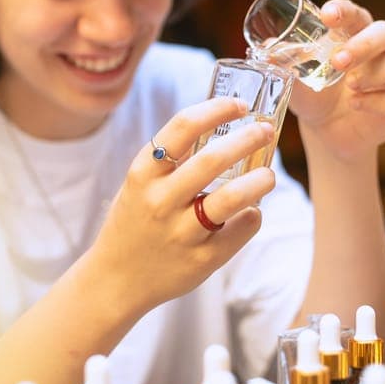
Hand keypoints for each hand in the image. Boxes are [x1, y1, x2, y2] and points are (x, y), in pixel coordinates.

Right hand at [85, 97, 275, 312]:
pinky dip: (252, 215)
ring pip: (232, 199)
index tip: (240, 105)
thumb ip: (171, 160)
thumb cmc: (134, 221)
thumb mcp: (139, 184)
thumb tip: (222, 126)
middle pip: (212, 159)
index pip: (183, 127)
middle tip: (265, 131)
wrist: (116, 279)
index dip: (217, 109)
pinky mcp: (200, 261)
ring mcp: (180, 233)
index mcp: (142, 174)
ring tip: (269, 175)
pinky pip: (240, 230)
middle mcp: (159, 201)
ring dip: (259, 181)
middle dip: (247, 138)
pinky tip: (250, 211)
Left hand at [287, 0, 384, 161]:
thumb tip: (266, 47)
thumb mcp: (294, 80)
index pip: (355, 14)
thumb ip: (284, 62)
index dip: (344, 11)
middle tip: (338, 62)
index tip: (327, 16)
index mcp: (353, 34)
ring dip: (380, 70)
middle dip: (364, 44)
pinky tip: (357, 105)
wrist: (326, 133)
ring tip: (351, 85)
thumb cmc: (313, 95)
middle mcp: (381, 49)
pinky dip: (381, 101)